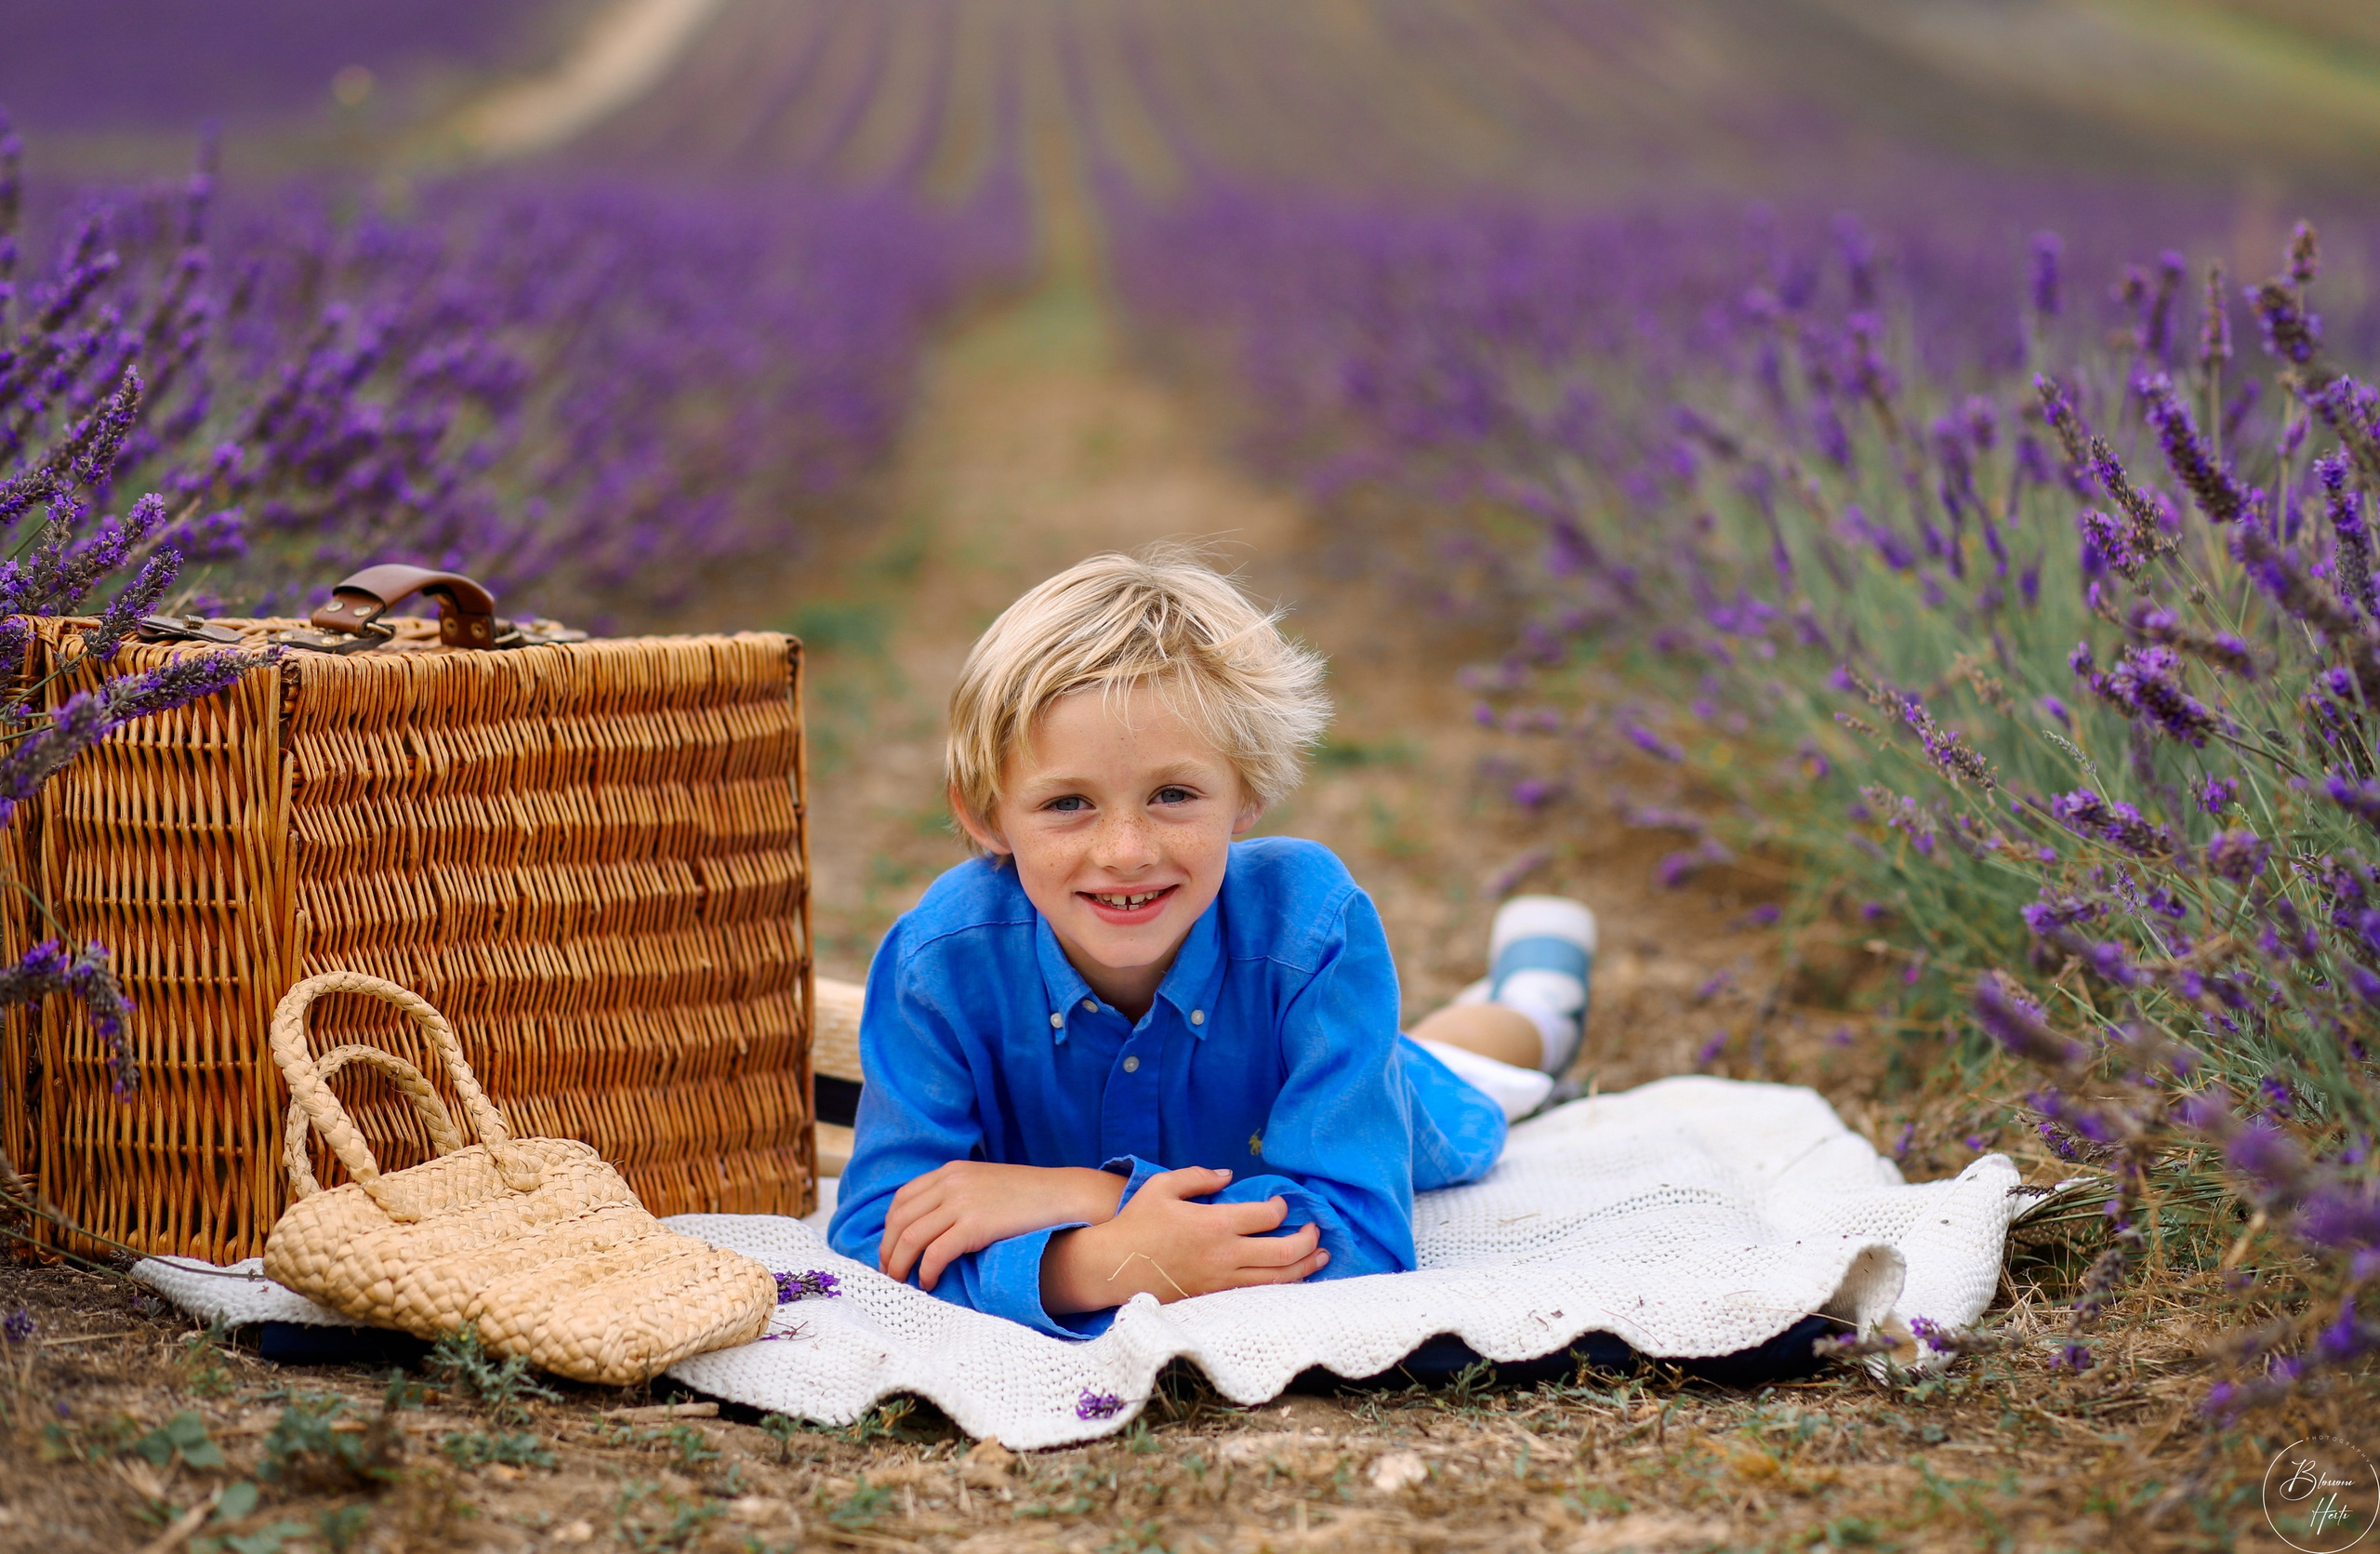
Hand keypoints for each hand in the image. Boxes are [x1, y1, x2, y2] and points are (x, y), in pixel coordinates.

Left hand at [881, 1162, 1125, 1290]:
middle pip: (899, 1220)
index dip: (889, 1229)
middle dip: (887, 1250)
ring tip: (901, 1283)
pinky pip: (935, 1252)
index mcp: (950, 1172)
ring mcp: (961, 1203)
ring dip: (899, 1264)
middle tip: (890, 1274)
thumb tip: (934, 1224)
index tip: (890, 1251)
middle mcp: (950, 1183)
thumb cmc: (1027, 1196)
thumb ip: (957, 1194)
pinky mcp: (975, 1225)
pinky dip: (926, 1271)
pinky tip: (929, 1283)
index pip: (901, 1199)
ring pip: (910, 1237)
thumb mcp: (984, 1183)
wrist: (1062, 1195)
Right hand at [1039, 1167, 1329, 1313]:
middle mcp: (1225, 1255)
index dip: (1281, 1208)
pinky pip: (1258, 1293)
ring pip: (1277, 1278)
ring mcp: (1222, 1281)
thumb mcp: (1163, 1186)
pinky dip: (1282, 1285)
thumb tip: (1228, 1175)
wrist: (1114, 1269)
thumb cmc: (1137, 1223)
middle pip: (1283, 1251)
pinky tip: (1293, 1279)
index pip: (1265, 1216)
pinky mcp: (1216, 1297)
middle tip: (1316, 1231)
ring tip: (1321, 1257)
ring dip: (1305, 1267)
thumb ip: (1198, 1176)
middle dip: (1308, 1240)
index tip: (1281, 1204)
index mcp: (1214, 1224)